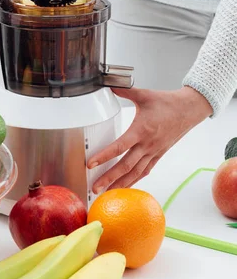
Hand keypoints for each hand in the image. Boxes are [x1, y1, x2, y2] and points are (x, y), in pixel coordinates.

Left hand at [88, 86, 212, 193]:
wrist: (188, 110)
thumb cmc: (167, 103)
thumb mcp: (144, 94)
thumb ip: (124, 90)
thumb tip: (108, 84)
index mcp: (141, 130)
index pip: (120, 147)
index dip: (104, 156)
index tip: (91, 164)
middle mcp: (147, 145)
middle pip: (125, 166)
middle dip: (109, 179)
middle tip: (94, 187)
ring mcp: (153, 152)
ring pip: (135, 173)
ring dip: (120, 184)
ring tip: (106, 193)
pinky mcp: (158, 154)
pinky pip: (145, 171)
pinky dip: (134, 180)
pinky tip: (125, 186)